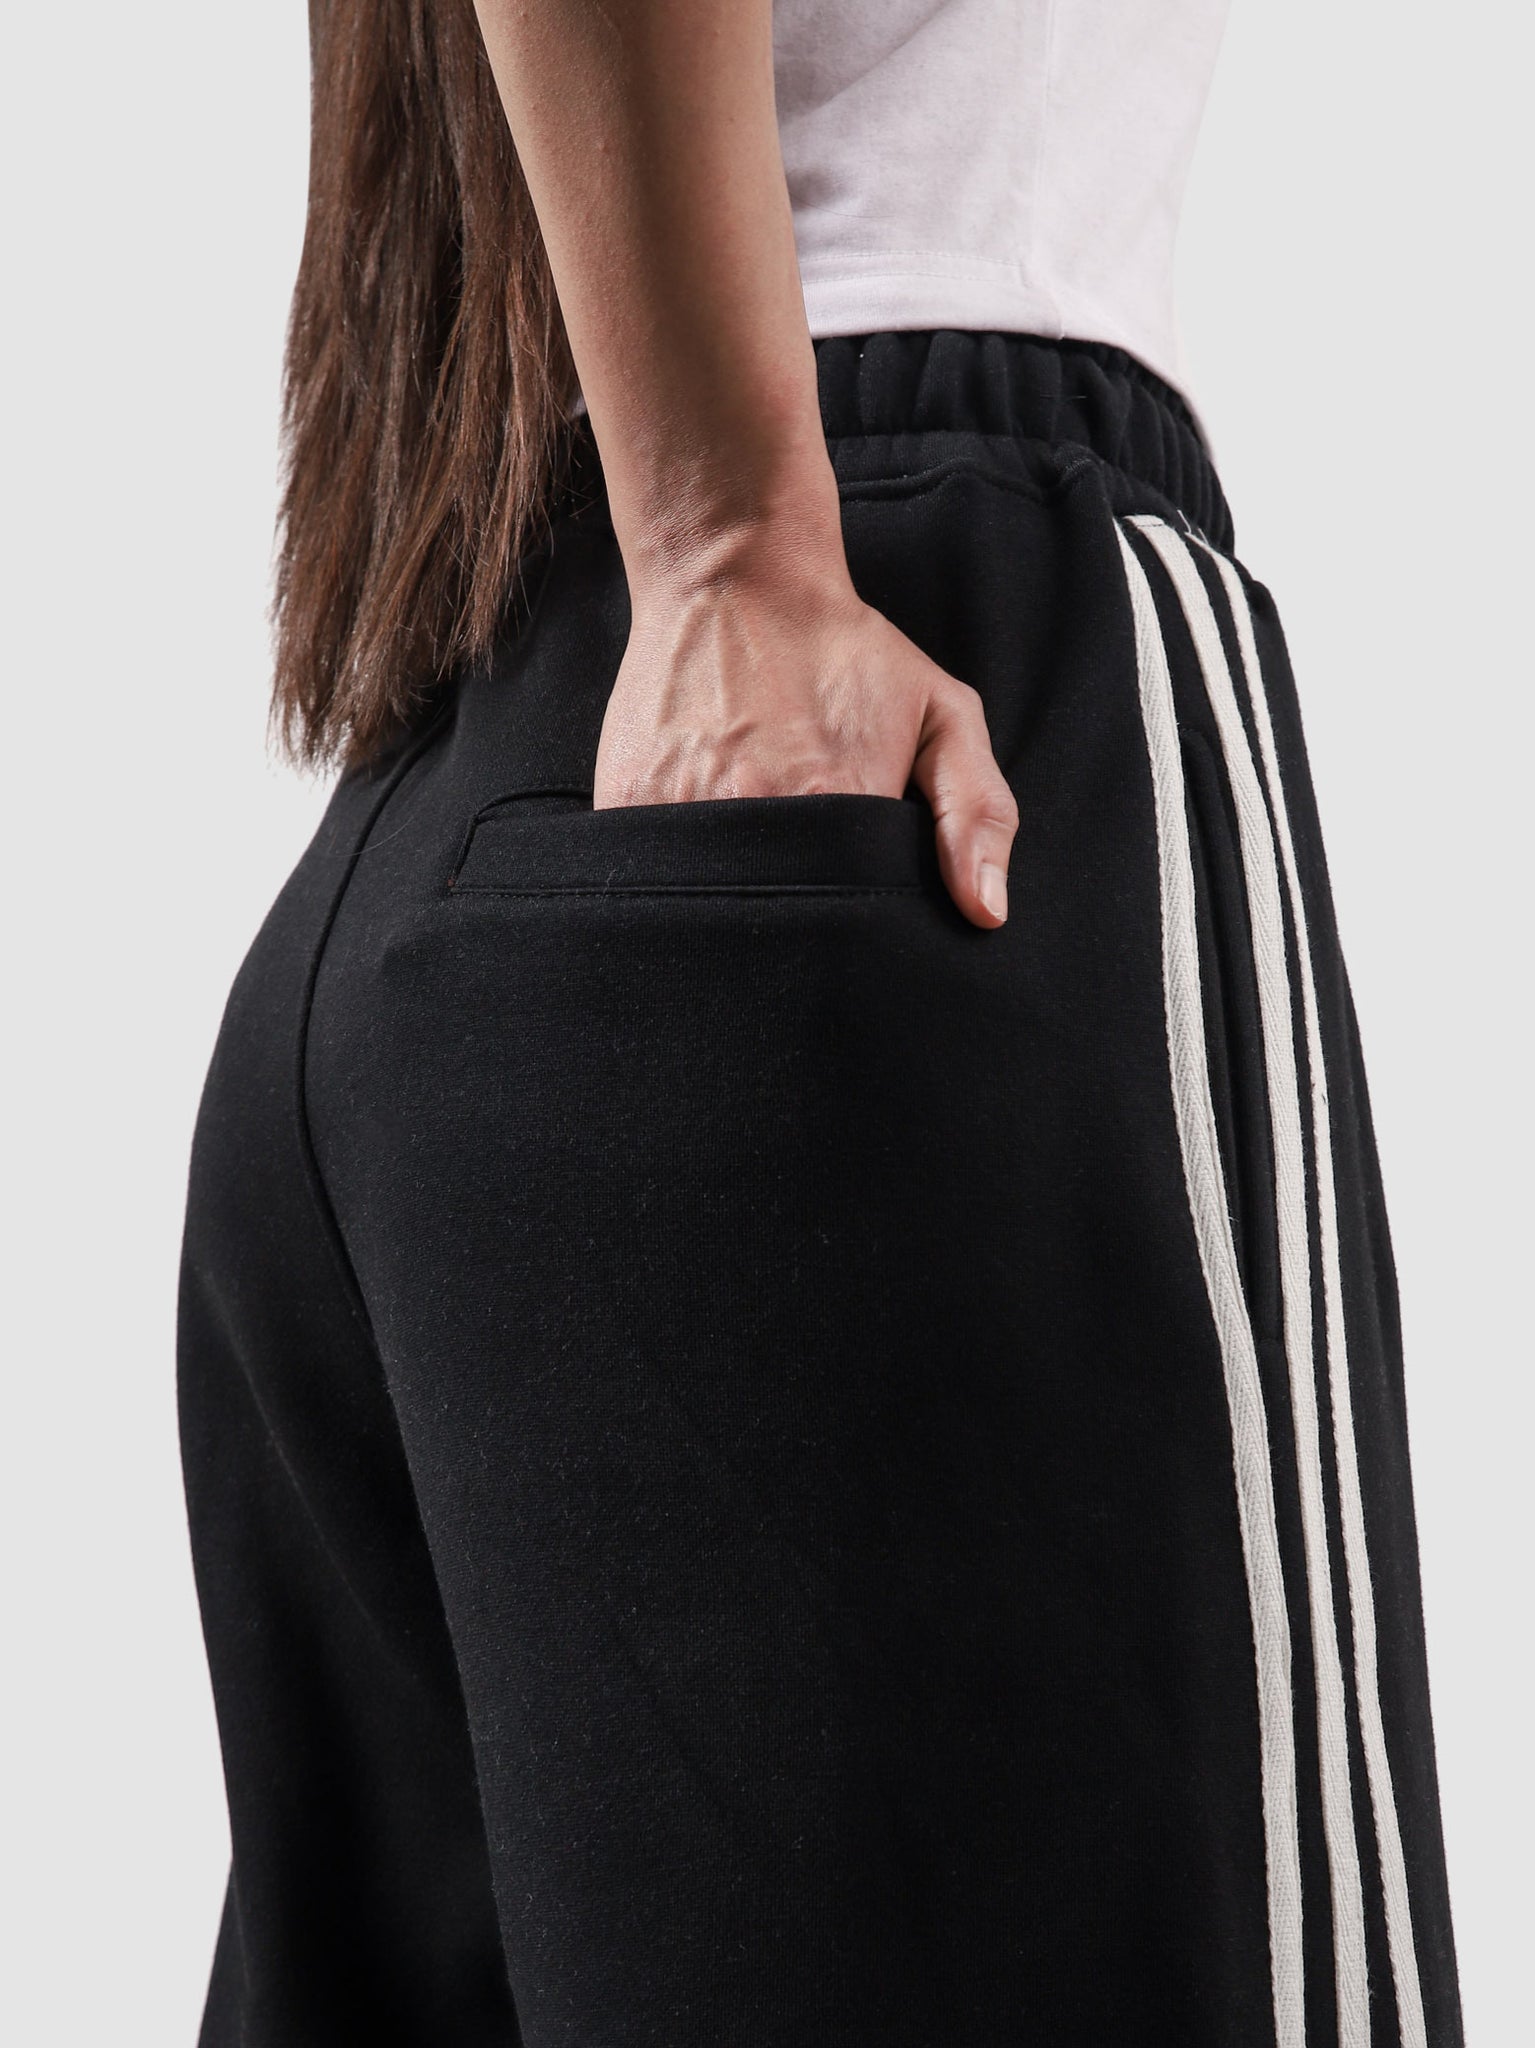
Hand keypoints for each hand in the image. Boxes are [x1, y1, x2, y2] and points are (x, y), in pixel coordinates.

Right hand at [594, 529, 1017, 927]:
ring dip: (731, 888)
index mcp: (838, 804)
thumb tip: (985, 913)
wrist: (735, 578)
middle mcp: (755, 814)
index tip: (850, 906)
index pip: (848, 923)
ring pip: (707, 903)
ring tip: (750, 828)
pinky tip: (700, 817)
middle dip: (793, 914)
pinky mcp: (624, 802)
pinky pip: (648, 871)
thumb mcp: (943, 715)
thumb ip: (978, 814)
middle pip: (777, 923)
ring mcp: (679, 811)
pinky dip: (674, 864)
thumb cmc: (843, 651)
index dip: (855, 932)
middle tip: (798, 855)